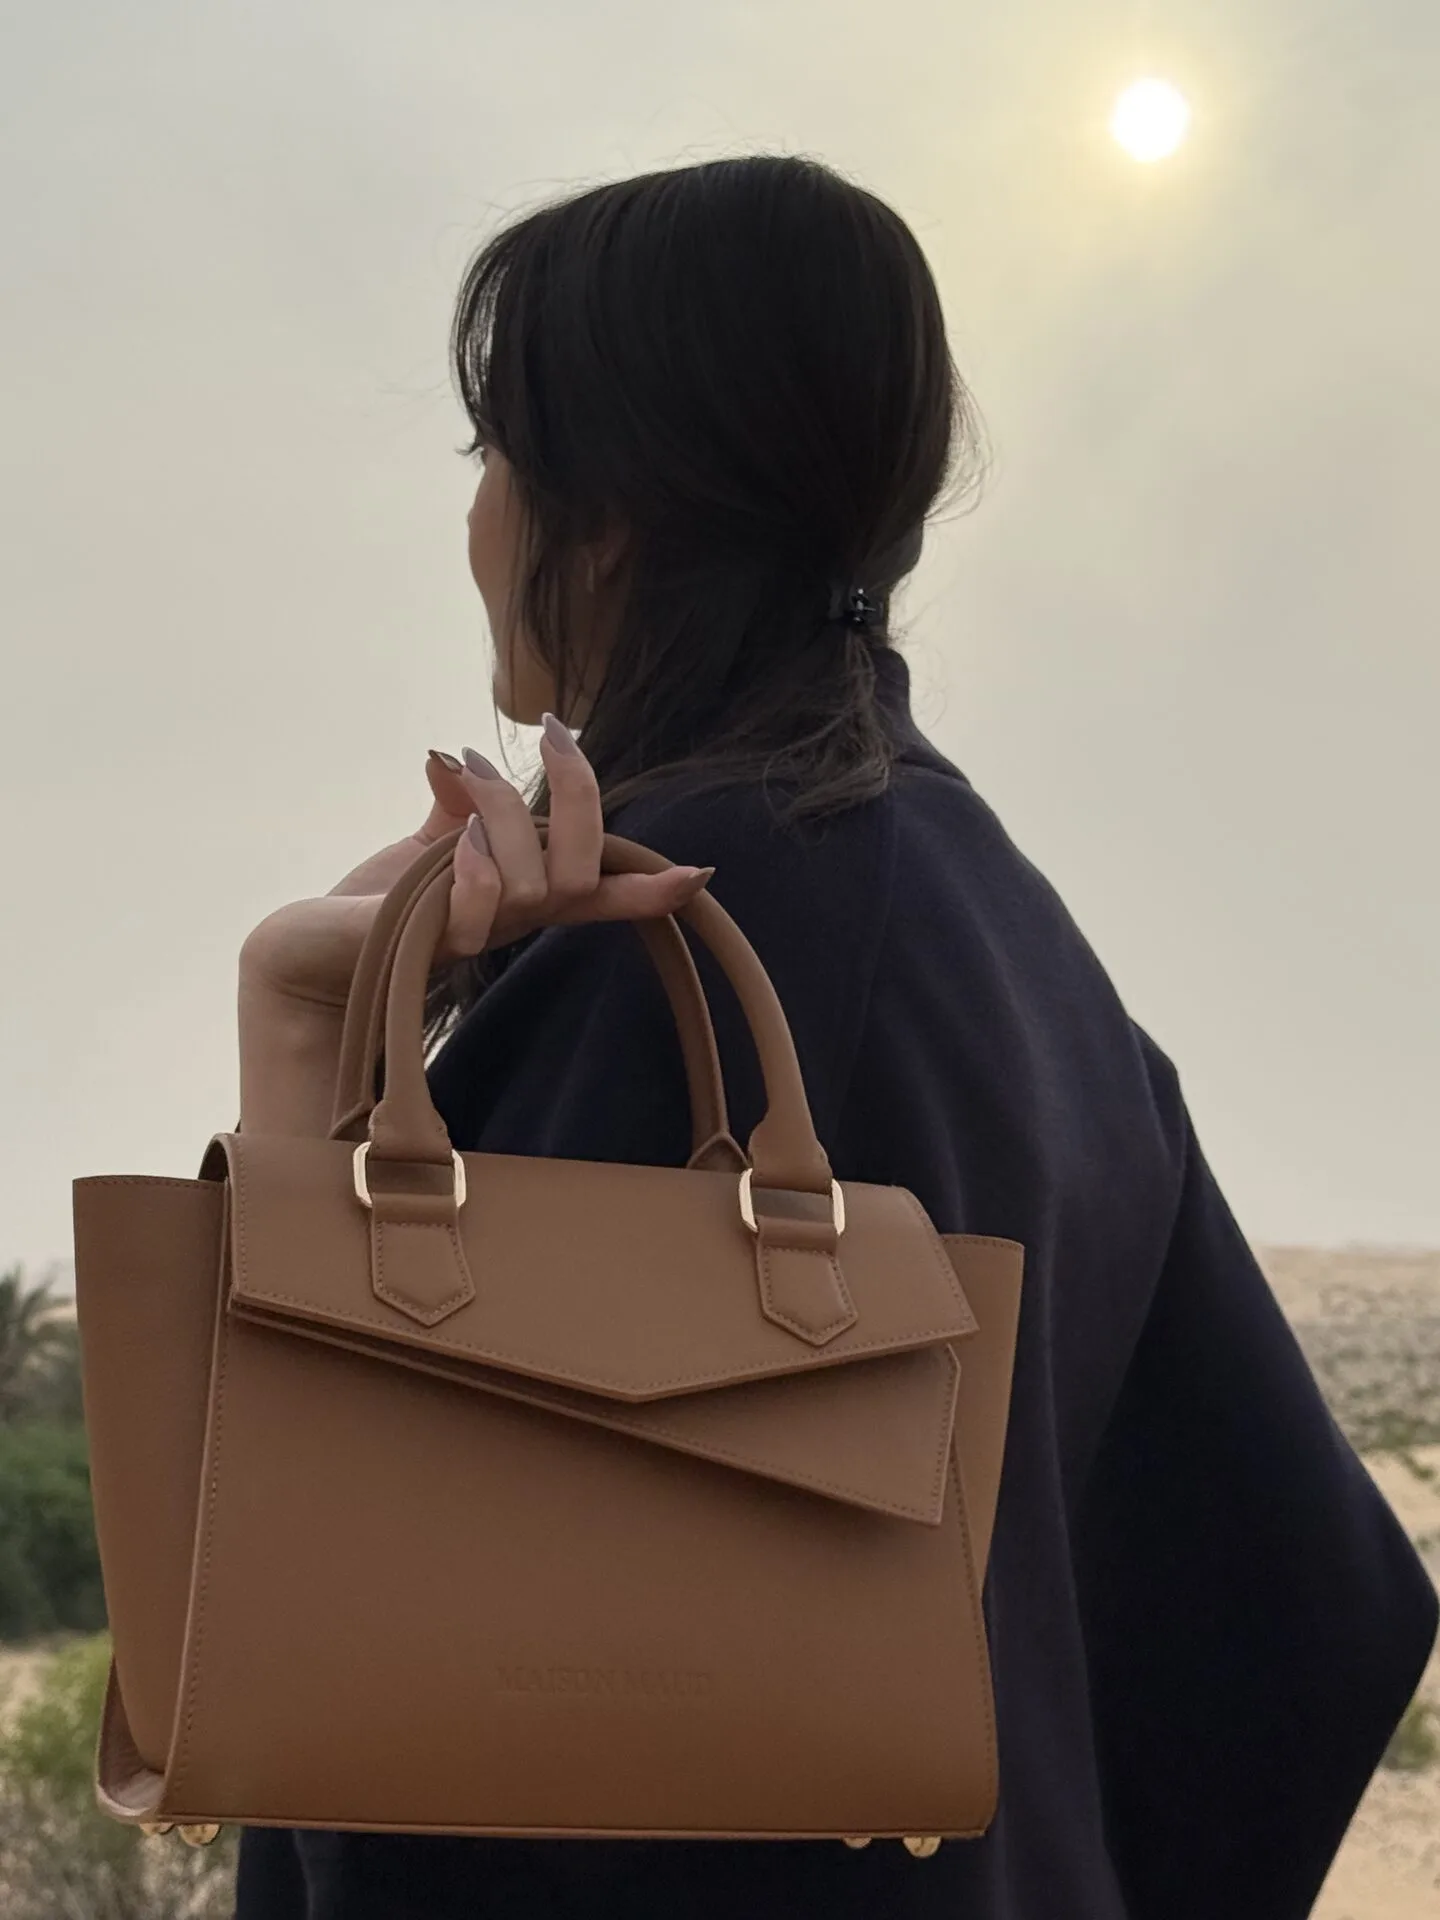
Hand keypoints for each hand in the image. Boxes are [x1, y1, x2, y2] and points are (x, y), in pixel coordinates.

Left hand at [239, 717, 711, 1011]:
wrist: (299, 960)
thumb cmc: (362, 914)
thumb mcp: (417, 850)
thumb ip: (449, 811)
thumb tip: (452, 762)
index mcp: (515, 897)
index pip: (597, 892)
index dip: (647, 887)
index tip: (695, 874)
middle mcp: (506, 920)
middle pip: (581, 869)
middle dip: (578, 794)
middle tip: (553, 735)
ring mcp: (471, 936)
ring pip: (535, 878)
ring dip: (510, 814)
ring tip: (469, 777)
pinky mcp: (427, 944)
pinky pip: (480, 909)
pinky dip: (480, 867)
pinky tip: (456, 841)